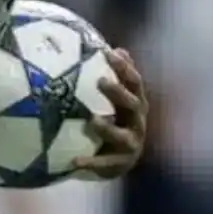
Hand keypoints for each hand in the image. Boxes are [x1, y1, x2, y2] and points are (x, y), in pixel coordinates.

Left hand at [74, 48, 147, 178]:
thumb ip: (114, 77)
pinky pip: (104, 164)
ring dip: (108, 128)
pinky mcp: (120, 165)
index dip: (125, 68)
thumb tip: (118, 48)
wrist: (117, 161)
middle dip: (119, 93)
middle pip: (133, 105)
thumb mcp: (114, 100)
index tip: (110, 53)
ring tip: (94, 120)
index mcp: (136, 104)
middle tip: (101, 81)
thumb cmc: (113, 121)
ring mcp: (131, 145)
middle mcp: (137, 123)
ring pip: (123, 136)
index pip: (135, 82)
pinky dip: (91, 163)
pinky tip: (75, 161)